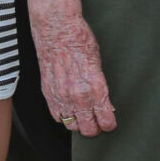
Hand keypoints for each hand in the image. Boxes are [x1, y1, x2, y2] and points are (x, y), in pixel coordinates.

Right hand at [36, 12, 117, 137]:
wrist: (58, 30)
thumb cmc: (80, 41)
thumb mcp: (99, 65)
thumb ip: (100, 87)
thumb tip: (104, 102)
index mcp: (96, 90)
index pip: (106, 122)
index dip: (109, 124)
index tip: (110, 122)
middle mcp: (79, 98)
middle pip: (88, 130)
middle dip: (95, 128)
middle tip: (97, 122)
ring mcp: (62, 97)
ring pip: (71, 126)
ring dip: (78, 123)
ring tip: (82, 116)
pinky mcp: (49, 94)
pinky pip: (57, 116)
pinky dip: (63, 115)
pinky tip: (68, 108)